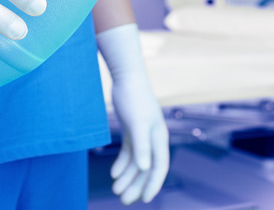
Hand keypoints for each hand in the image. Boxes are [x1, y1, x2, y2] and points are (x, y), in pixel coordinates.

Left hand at [97, 24, 168, 204]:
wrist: (126, 76)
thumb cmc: (134, 98)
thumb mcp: (138, 123)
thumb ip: (142, 146)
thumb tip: (146, 169)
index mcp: (159, 138)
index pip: (159, 166)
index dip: (153, 184)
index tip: (145, 199)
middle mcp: (153, 138)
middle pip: (146, 168)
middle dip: (136, 185)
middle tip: (124, 200)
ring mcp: (142, 134)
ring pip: (137, 162)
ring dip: (127, 177)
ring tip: (116, 190)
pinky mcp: (132, 129)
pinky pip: (129, 152)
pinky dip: (122, 163)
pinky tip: (114, 173)